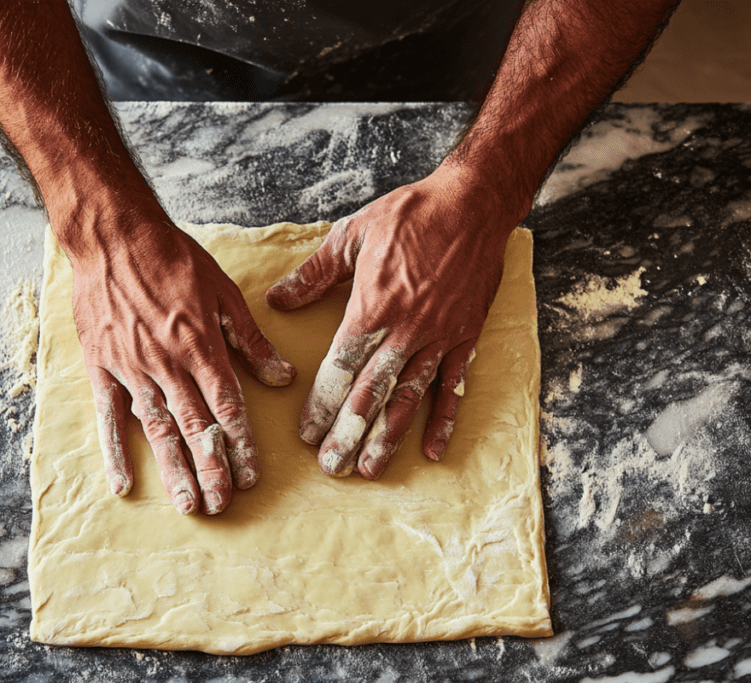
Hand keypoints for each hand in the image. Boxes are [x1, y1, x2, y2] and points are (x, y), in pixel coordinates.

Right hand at [68, 208, 295, 514]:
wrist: (113, 236)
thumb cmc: (172, 259)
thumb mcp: (223, 293)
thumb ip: (251, 340)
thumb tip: (284, 377)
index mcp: (201, 347)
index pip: (227, 406)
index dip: (241, 444)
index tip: (252, 475)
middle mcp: (168, 365)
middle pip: (194, 427)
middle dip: (211, 469)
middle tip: (223, 505)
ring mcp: (132, 369)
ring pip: (157, 429)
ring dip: (174, 469)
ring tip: (187, 505)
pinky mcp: (102, 367)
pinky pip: (109, 416)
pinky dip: (115, 451)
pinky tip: (124, 484)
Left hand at [266, 165, 526, 478]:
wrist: (473, 204)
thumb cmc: (411, 215)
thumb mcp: (352, 235)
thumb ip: (314, 274)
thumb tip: (278, 299)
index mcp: (373, 308)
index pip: (341, 368)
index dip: (323, 404)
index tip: (307, 434)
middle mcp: (406, 331)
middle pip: (372, 393)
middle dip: (350, 434)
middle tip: (332, 467)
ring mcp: (439, 338)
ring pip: (410, 398)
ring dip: (389, 437)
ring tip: (371, 470)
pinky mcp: (465, 337)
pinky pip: (453, 386)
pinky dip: (444, 419)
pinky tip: (434, 450)